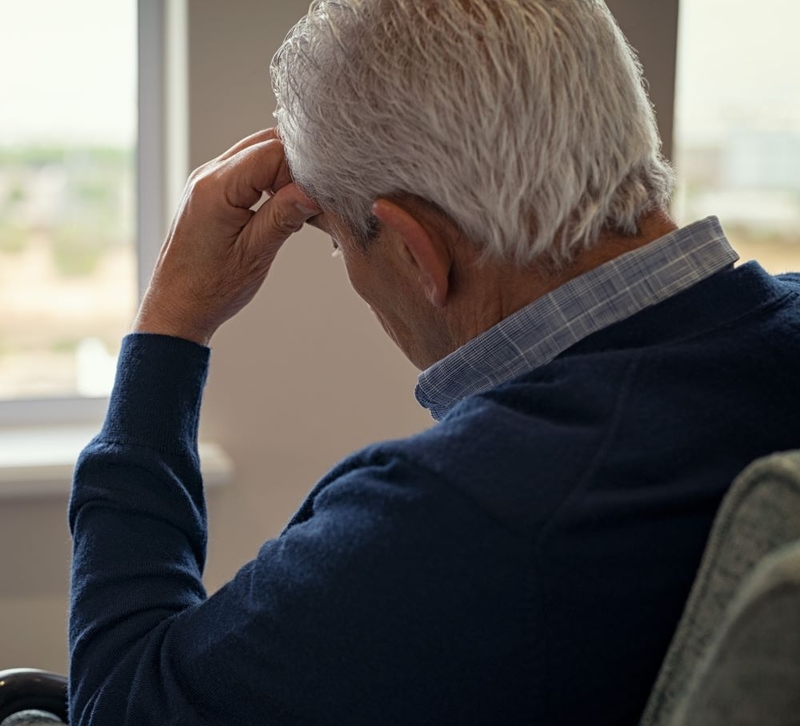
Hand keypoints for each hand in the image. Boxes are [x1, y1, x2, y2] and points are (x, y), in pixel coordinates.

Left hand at [133, 129, 319, 345]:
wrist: (177, 308)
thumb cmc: (210, 289)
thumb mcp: (256, 254)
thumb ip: (284, 215)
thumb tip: (314, 190)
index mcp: (216, 188)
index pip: (272, 152)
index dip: (300, 170)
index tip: (314, 197)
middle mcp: (207, 176)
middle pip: (264, 144)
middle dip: (294, 167)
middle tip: (310, 201)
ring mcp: (206, 181)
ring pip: (257, 154)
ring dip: (283, 174)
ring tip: (294, 209)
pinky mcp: (209, 191)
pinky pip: (246, 170)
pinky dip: (269, 181)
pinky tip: (278, 209)